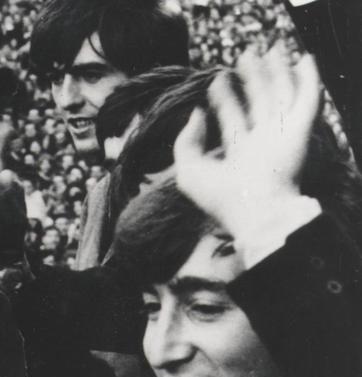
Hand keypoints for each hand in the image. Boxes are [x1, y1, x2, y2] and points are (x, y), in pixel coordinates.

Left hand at [174, 45, 320, 239]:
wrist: (256, 210)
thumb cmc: (220, 197)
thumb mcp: (188, 170)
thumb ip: (186, 141)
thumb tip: (195, 113)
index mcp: (238, 154)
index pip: (232, 119)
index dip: (223, 98)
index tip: (215, 79)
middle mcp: (261, 143)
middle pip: (258, 103)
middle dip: (253, 79)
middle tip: (246, 55)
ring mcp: (282, 136)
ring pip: (280, 96)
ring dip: (277, 72)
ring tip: (269, 49)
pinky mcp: (299, 130)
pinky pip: (307, 98)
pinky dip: (308, 79)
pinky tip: (304, 60)